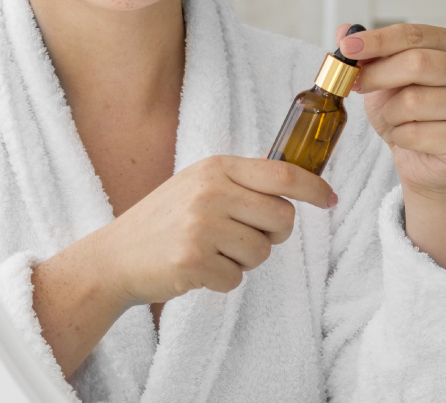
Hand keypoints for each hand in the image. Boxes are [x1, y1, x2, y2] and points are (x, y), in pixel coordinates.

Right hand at [97, 155, 335, 307]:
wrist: (117, 254)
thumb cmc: (165, 219)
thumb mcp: (198, 184)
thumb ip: (240, 182)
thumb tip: (294, 187)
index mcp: (215, 167)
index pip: (281, 173)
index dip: (312, 187)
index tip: (329, 199)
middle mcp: (210, 191)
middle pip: (282, 218)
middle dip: (272, 234)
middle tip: (244, 236)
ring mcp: (200, 225)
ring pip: (263, 252)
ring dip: (244, 259)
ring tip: (211, 250)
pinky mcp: (193, 261)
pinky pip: (237, 278)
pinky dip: (223, 279)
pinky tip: (197, 268)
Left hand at [336, 23, 445, 195]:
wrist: (420, 156)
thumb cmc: (404, 112)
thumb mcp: (381, 77)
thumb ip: (366, 53)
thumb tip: (343, 31)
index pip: (412, 35)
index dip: (377, 40)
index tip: (347, 47)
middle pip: (417, 63)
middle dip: (377, 75)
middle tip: (357, 85)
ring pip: (413, 101)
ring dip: (389, 112)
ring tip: (395, 118)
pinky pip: (415, 133)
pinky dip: (399, 136)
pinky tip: (408, 137)